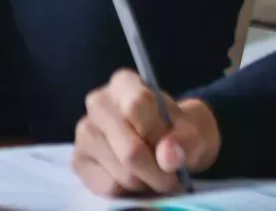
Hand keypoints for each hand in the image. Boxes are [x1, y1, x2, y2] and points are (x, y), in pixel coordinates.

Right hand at [72, 69, 220, 195]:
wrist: (169, 147)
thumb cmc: (180, 132)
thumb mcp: (196, 130)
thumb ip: (187, 139)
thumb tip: (168, 157)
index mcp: (124, 84)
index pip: (137, 106)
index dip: (161, 136)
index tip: (176, 150)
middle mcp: (98, 103)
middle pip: (130, 150)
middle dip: (158, 172)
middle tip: (173, 177)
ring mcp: (85, 132)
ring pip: (122, 173)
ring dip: (146, 183)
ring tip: (154, 174)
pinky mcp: (79, 160)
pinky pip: (109, 187)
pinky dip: (130, 192)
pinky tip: (135, 178)